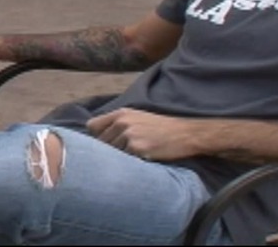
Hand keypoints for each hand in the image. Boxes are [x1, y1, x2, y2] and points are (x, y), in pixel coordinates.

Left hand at [86, 108, 201, 160]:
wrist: (186, 134)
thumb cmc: (161, 128)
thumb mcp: (137, 118)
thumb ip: (118, 124)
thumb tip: (97, 141)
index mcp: (120, 113)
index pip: (91, 126)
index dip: (97, 137)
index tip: (106, 144)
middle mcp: (122, 122)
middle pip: (100, 143)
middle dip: (108, 151)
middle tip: (124, 156)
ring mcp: (129, 134)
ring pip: (111, 153)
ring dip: (119, 159)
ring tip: (135, 158)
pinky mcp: (137, 148)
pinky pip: (124, 161)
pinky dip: (130, 164)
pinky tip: (141, 161)